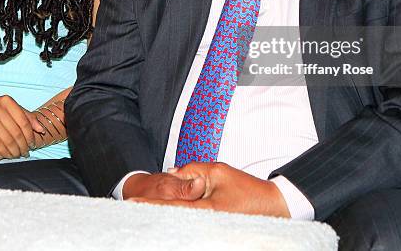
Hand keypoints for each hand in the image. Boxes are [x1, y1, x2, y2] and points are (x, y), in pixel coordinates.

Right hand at [0, 94, 43, 158]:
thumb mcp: (11, 109)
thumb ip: (28, 117)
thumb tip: (41, 130)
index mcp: (8, 101)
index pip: (23, 121)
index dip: (30, 135)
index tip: (33, 144)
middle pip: (15, 131)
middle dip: (23, 145)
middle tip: (26, 153)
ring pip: (6, 138)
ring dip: (14, 150)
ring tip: (19, 155)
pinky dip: (4, 151)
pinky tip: (8, 155)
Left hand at [131, 162, 289, 217]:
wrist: (272, 206)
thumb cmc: (246, 189)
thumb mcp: (219, 171)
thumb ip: (193, 171)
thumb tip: (173, 173)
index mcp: (206, 209)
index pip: (171, 206)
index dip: (150, 204)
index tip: (131, 202)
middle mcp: (205, 222)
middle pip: (172, 216)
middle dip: (152, 211)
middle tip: (129, 206)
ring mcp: (209, 227)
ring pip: (180, 219)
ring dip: (163, 213)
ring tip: (142, 208)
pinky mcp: (213, 228)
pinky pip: (190, 221)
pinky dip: (177, 215)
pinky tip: (166, 212)